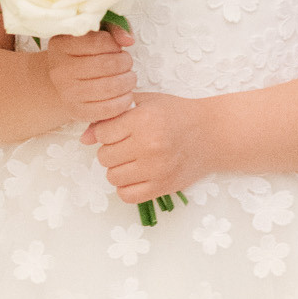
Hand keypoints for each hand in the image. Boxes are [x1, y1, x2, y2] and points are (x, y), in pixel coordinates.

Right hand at [41, 28, 136, 123]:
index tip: (116, 47)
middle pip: (106, 65)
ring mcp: (67, 93)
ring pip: (110, 87)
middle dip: (125, 62)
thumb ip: (113, 29)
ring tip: (129, 77)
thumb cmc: (83, 54)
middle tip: (126, 62)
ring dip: (128, 81)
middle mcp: (59, 70)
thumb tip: (128, 40)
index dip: (114, 44)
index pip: (97, 42)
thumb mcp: (93, 34)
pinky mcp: (77, 112)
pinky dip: (124, 101)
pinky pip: (108, 109)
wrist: (63, 81)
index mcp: (60, 45)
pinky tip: (125, 93)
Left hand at [87, 89, 210, 206]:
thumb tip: (84, 138)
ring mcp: (156, 169)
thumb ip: (112, 116)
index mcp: (143, 120)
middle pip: (104, 157)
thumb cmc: (177, 114)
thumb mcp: (145, 103)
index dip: (106, 132)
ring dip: (118, 169)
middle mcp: (148, 145)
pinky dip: (127, 187)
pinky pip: (127, 195)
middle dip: (111, 150)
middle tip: (127, 145)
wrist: (213, 133)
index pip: (102, 133)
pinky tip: (137, 175)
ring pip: (112, 177)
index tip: (118, 131)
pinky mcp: (163, 187)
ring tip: (133, 160)